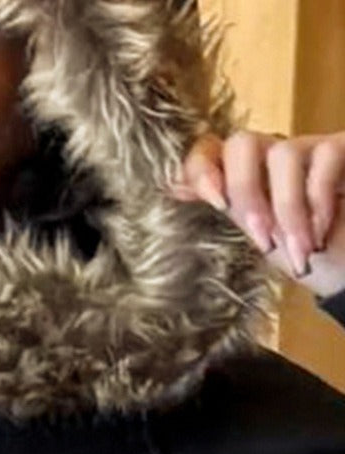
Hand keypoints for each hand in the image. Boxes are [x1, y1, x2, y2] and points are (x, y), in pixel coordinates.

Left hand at [170, 130, 344, 298]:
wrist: (343, 263)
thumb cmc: (295, 252)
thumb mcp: (253, 236)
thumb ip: (221, 208)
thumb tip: (173, 188)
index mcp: (238, 176)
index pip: (207, 151)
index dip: (202, 169)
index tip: (215, 202)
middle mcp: (268, 156)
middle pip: (242, 143)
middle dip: (247, 191)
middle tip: (261, 239)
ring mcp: (306, 149)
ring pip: (284, 154)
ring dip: (289, 209)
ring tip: (300, 251)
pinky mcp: (340, 149)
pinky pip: (325, 158)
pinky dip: (319, 203)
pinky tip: (319, 235)